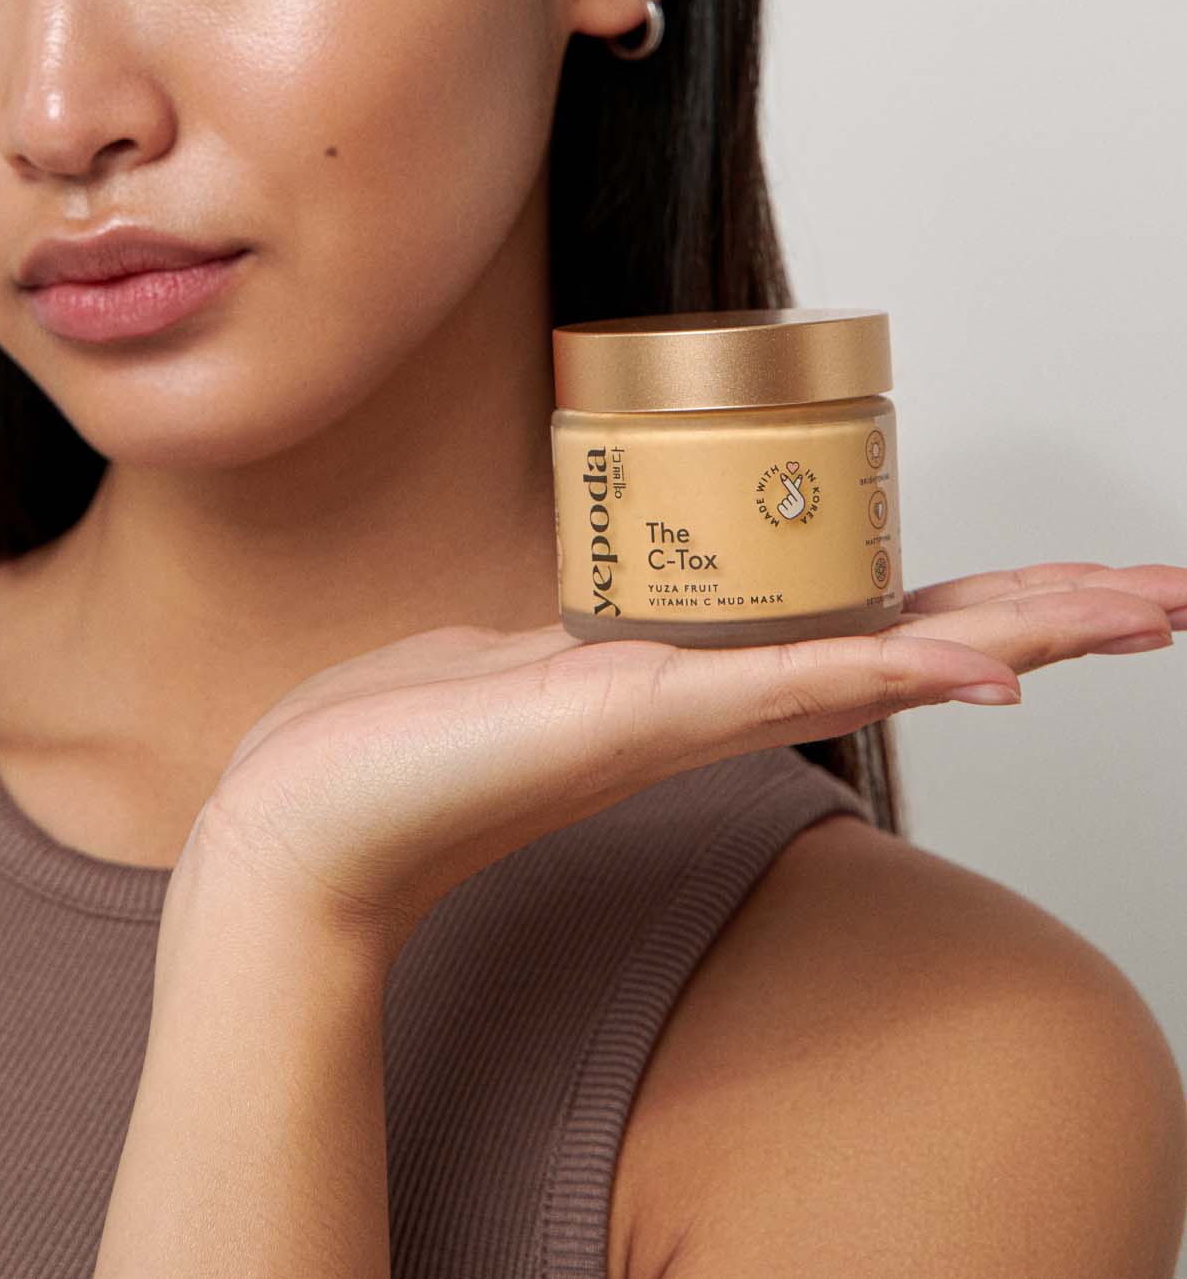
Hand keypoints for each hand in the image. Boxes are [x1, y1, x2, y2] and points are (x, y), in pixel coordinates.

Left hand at [181, 562, 1182, 956]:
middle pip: (919, 641)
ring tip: (1140, 610)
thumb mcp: (519, 655)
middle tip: (1171, 599)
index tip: (1079, 597)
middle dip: (1051, 615)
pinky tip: (995, 664)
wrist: (311, 815)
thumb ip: (585, 637)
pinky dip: (901, 668)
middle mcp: (719, 694)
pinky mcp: (640, 714)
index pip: (871, 629)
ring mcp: (691, 709)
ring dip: (1022, 628)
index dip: (983, 612)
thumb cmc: (404, 734)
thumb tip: (604, 622)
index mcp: (700, 671)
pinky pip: (801, 681)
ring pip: (889, 655)